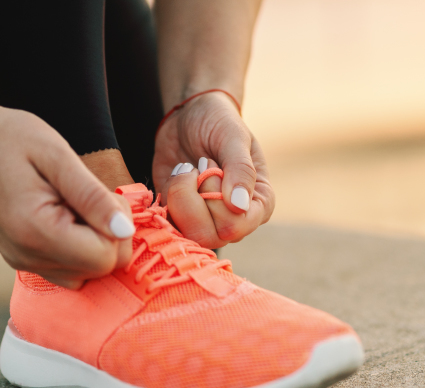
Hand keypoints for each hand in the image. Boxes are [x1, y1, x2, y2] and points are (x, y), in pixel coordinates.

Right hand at [0, 104, 133, 287]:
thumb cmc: (10, 137)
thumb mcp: (57, 155)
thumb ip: (92, 196)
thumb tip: (126, 229)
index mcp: (35, 232)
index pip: (104, 257)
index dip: (117, 226)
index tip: (101, 193)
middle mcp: (27, 257)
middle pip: (100, 269)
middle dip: (109, 234)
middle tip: (90, 195)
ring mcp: (23, 262)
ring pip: (87, 273)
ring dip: (95, 240)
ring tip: (75, 202)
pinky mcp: (23, 259)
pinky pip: (69, 269)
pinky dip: (79, 247)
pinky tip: (67, 215)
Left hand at [153, 91, 273, 248]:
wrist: (191, 115)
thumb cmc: (219, 122)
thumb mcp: (233, 136)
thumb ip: (240, 169)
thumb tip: (239, 206)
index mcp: (259, 204)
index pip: (236, 226)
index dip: (215, 199)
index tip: (211, 165)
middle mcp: (235, 220)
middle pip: (209, 236)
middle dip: (192, 197)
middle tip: (196, 167)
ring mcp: (206, 221)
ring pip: (185, 234)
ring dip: (177, 195)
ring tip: (185, 170)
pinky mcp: (180, 217)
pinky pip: (166, 224)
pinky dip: (165, 198)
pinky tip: (176, 175)